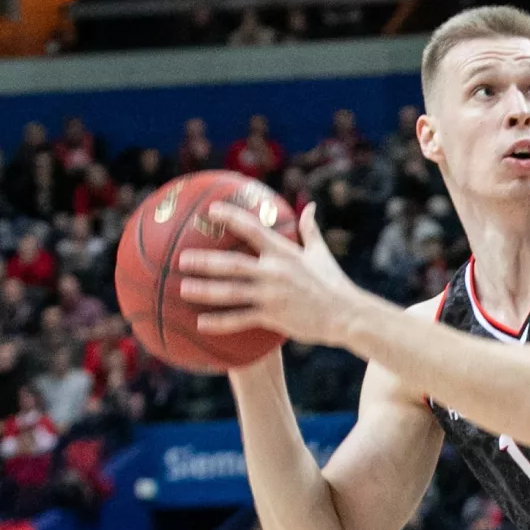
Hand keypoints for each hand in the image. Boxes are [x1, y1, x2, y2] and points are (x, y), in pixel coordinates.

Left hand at [178, 202, 366, 351]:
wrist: (348, 315)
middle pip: (233, 264)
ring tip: (183, 288)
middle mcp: (275, 272)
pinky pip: (241, 319)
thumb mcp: (321, 254)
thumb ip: (310, 230)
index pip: (254, 229)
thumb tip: (310, 206)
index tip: (211, 210)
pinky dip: (220, 322)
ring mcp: (272, 295)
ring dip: (205, 290)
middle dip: (205, 261)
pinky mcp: (273, 316)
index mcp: (285, 253)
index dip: (231, 218)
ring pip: (231, 292)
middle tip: (182, 258)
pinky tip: (201, 323)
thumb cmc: (334, 283)